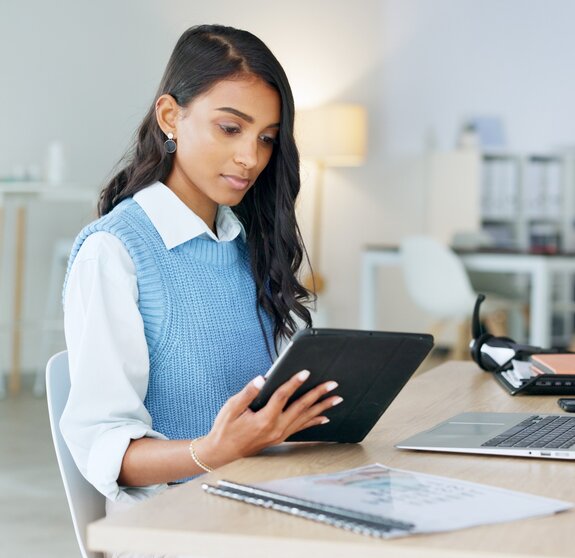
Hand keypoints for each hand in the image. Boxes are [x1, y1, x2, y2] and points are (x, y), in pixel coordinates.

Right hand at [199, 371, 341, 467]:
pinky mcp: (280, 437)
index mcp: (264, 419)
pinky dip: (314, 422)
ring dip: (322, 407)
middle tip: (332, 384)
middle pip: (301, 407)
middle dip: (318, 394)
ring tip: (336, 399)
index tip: (305, 372)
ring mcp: (279, 434)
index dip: (294, 382)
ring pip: (305, 418)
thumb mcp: (231, 408)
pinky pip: (301, 428)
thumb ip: (248, 393)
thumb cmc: (225, 429)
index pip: (283, 396)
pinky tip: (324, 417)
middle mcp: (275, 428)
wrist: (222, 453)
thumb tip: (261, 379)